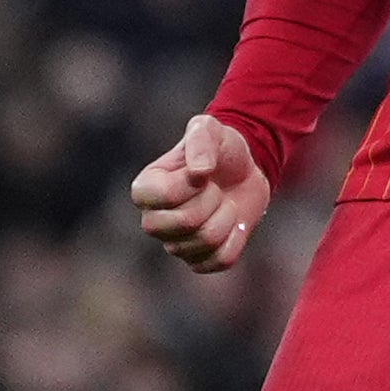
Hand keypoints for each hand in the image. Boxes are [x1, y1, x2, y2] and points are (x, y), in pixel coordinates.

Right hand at [132, 113, 270, 272]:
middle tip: (215, 188)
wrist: (244, 172)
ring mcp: (174, 244)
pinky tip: (234, 224)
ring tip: (224, 202)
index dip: (192, 184)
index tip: (202, 172)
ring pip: (206, 242)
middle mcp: (153, 220)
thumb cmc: (219, 148)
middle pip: (184, 224)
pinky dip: (235, 239)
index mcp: (145, 189)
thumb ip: (201, 141)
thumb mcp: (210, 129)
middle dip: (211, 202)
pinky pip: (219, 260)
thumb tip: (198, 172)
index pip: (164, 195)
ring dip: (227, 217)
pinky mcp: (198, 261)